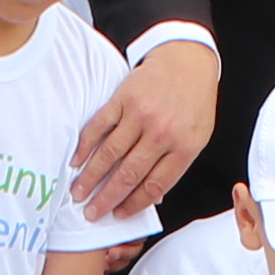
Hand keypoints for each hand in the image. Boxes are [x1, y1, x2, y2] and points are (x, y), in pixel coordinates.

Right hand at [69, 38, 216, 223]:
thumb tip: (152, 196)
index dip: (133, 204)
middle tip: (91, 213)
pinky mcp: (123, 98)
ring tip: (78, 193)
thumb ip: (176, 164)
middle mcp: (161, 132)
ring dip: (91, 177)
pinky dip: (85, 146)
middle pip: (128, 174)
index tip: (118, 215)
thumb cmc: (194, 101)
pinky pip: (99, 127)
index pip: (154, 185)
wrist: (187, 60)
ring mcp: (140, 114)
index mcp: (184, 146)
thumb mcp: (198, 136)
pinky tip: (77, 161)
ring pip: (110, 154)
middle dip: (106, 198)